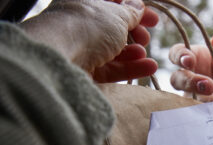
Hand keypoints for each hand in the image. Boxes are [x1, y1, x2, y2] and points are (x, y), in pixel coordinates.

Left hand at [21, 0, 157, 81]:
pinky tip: (147, 68)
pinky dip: (128, 68)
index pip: (111, 3)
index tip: (153, 19)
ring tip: (145, 56)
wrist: (60, 57)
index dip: (134, 9)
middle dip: (133, 33)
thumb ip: (130, 13)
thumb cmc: (86, 26)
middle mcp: (77, 23)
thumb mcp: (116, 15)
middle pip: (110, 29)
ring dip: (132, 53)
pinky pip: (108, 69)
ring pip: (110, 50)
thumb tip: (138, 7)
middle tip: (146, 38)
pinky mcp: (81, 71)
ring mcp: (78, 48)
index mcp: (83, 2)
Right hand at [168, 35, 212, 113]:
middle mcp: (190, 79)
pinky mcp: (205, 117)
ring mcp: (195, 100)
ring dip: (207, 104)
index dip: (179, 56)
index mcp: (195, 59)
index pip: (177, 54)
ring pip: (191, 102)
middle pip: (178, 79)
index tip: (189, 61)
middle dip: (190, 82)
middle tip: (208, 86)